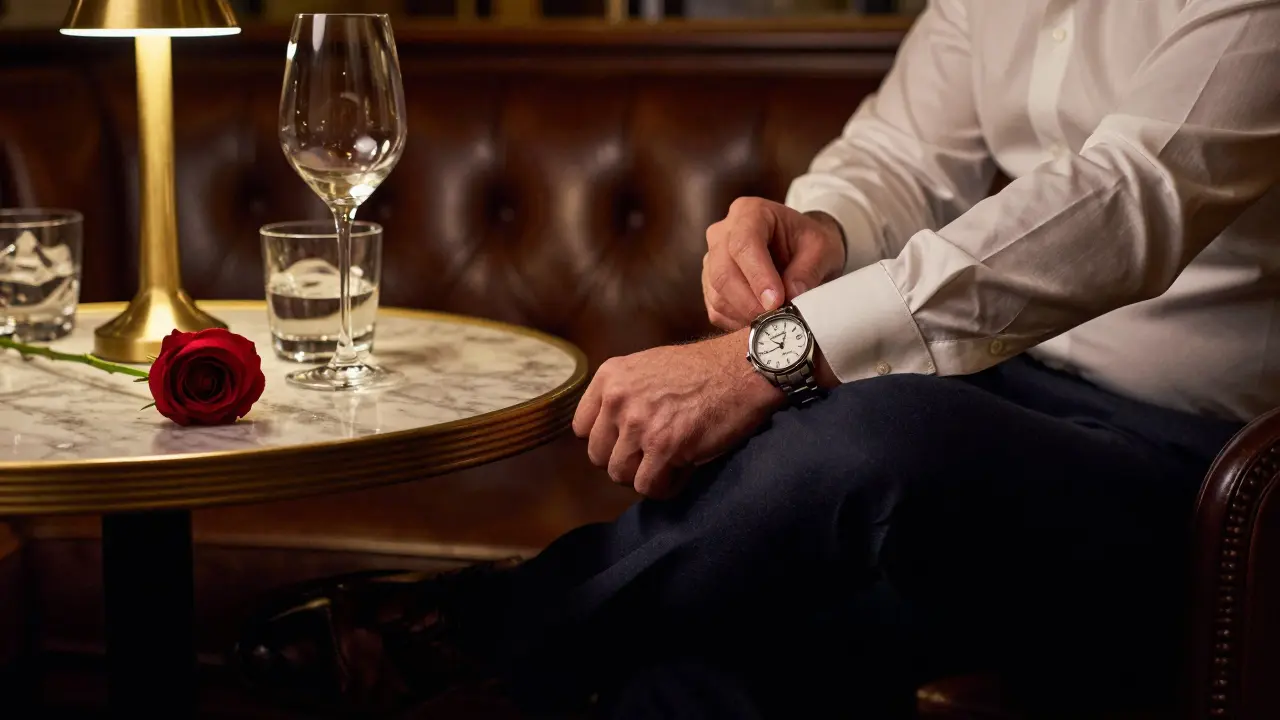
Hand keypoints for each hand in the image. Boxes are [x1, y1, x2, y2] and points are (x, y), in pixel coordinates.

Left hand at [572, 330, 783, 498]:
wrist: (744, 369)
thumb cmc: (703, 371)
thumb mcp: (648, 367)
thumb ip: (622, 395)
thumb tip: (609, 434)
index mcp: (610, 377)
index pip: (582, 429)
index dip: (608, 441)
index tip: (630, 442)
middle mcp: (617, 398)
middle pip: (599, 456)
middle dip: (626, 461)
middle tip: (654, 456)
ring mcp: (639, 423)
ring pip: (621, 475)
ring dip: (646, 475)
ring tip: (671, 462)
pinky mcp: (664, 446)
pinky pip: (648, 485)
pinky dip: (666, 486)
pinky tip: (684, 470)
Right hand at [703, 198, 845, 330]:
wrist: (798, 248)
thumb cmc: (808, 242)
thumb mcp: (822, 249)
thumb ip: (808, 271)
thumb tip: (791, 296)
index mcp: (749, 212)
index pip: (743, 244)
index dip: (757, 276)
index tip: (776, 302)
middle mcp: (722, 233)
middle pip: (722, 272)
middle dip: (749, 302)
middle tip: (776, 319)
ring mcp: (712, 259)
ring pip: (716, 294)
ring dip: (744, 314)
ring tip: (773, 320)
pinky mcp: (710, 284)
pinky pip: (716, 310)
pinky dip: (737, 322)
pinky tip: (760, 321)